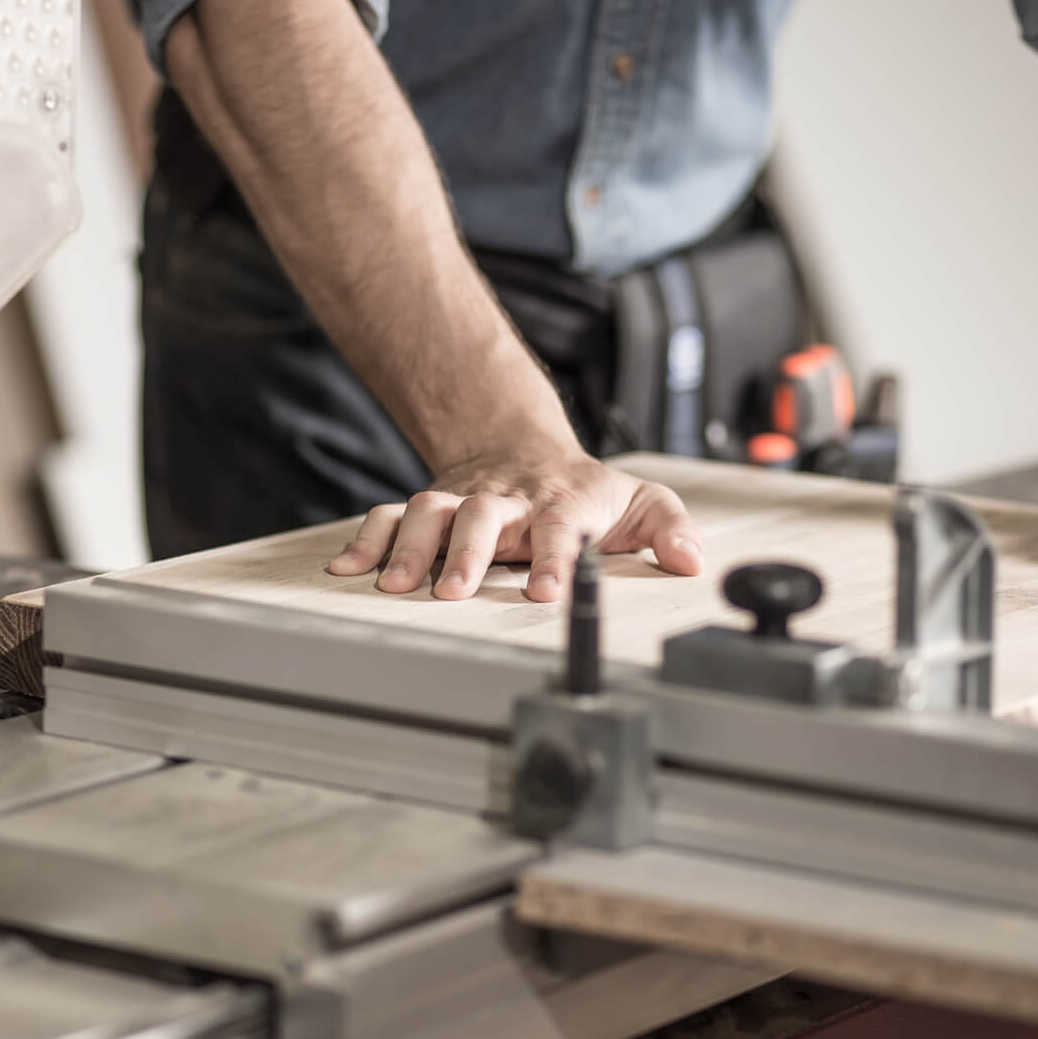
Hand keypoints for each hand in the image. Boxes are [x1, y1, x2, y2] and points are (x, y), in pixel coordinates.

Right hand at [326, 446, 704, 601]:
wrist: (520, 447)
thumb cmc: (584, 490)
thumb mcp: (640, 502)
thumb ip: (669, 529)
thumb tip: (691, 561)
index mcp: (562, 502)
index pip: (562, 527)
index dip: (555, 558)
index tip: (545, 591)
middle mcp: (507, 499)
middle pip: (483, 516)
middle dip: (466, 552)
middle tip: (451, 591)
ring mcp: (463, 501)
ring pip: (429, 513)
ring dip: (409, 547)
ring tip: (394, 585)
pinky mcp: (429, 507)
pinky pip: (390, 516)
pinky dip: (365, 540)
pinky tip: (346, 569)